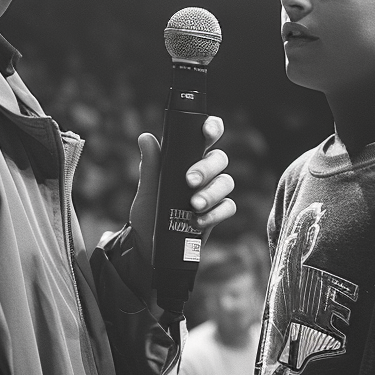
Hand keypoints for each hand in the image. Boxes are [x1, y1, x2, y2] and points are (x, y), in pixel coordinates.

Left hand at [128, 115, 235, 250]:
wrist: (149, 246)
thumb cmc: (149, 212)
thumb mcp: (148, 188)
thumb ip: (150, 165)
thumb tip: (146, 137)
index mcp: (188, 158)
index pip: (206, 136)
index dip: (212, 128)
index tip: (207, 132)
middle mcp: (204, 172)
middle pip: (219, 159)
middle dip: (206, 168)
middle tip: (189, 181)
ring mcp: (213, 192)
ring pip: (226, 182)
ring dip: (211, 192)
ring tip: (193, 204)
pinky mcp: (217, 213)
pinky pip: (228, 207)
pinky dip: (215, 213)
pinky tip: (198, 220)